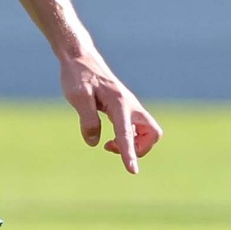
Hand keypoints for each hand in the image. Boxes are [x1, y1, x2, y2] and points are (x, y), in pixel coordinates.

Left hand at [59, 49, 162, 173]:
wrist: (81, 59)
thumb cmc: (78, 76)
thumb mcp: (77, 97)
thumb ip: (87, 120)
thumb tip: (94, 143)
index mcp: (119, 103)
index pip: (126, 134)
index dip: (130, 153)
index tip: (132, 171)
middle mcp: (130, 105)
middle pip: (152, 133)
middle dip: (140, 148)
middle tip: (112, 149)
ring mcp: (130, 106)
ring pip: (147, 132)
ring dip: (134, 143)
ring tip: (108, 145)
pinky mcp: (125, 108)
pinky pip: (136, 128)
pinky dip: (128, 137)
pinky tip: (108, 138)